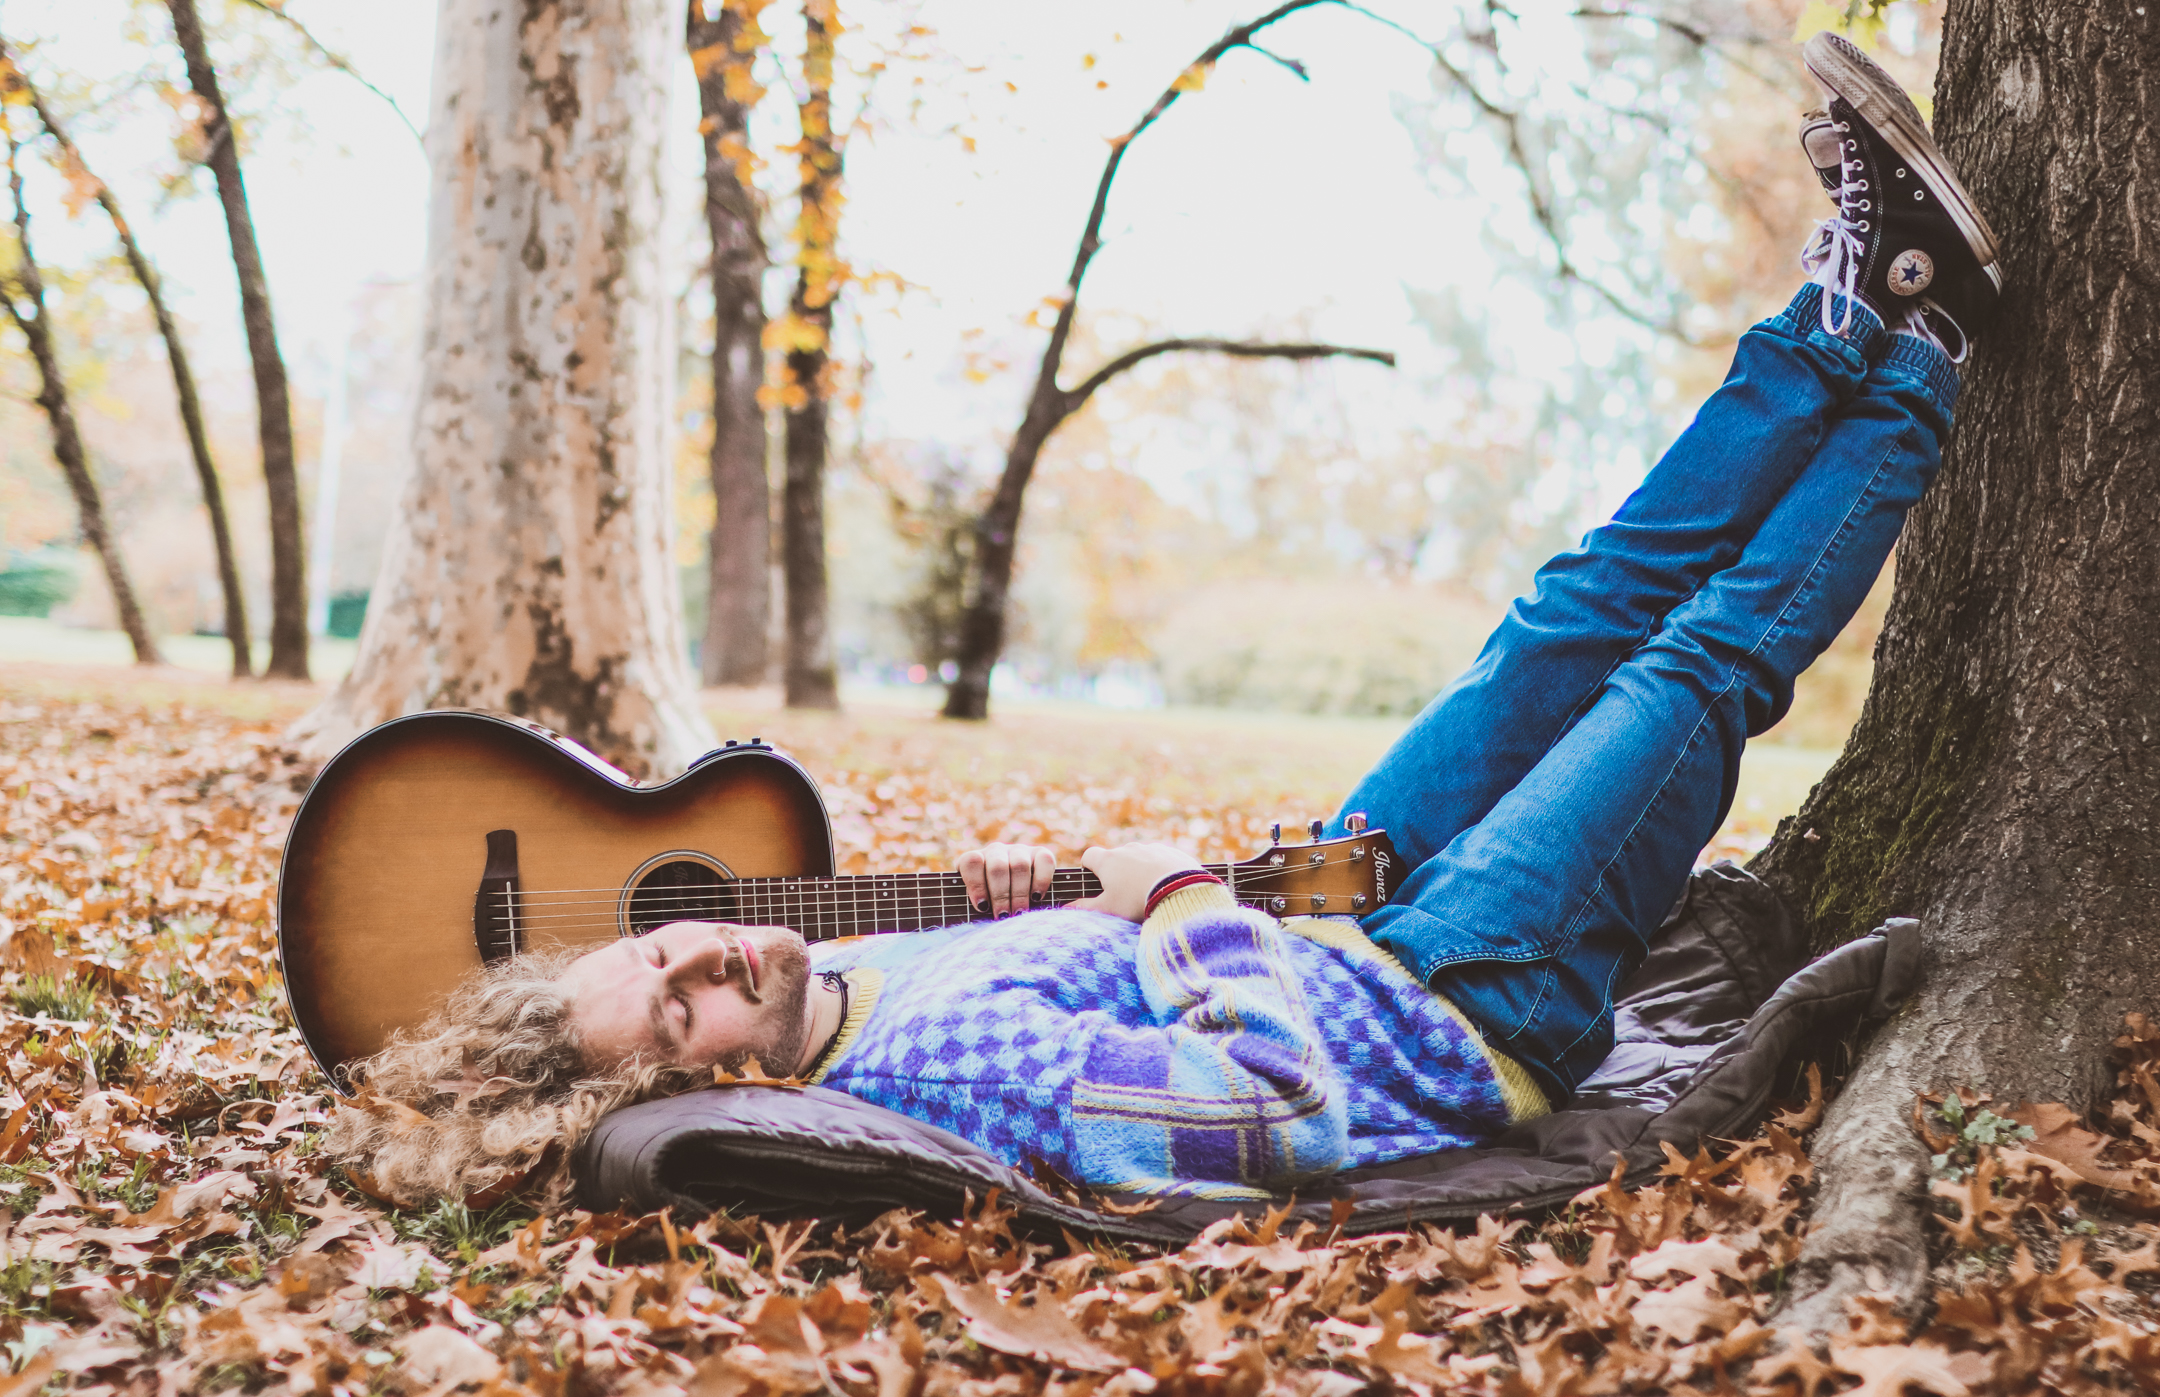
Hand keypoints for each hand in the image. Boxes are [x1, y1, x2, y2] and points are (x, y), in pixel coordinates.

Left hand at [957, 842, 1056, 916]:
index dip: (976, 884)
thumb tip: (979, 920)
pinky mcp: (1040, 854)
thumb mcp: (977, 905)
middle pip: (998, 867)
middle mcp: (996, 851)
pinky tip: (1037, 898)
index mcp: (975, 860)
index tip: (983, 907)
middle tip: (1003, 916)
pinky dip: (1041, 881)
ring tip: (1019, 913)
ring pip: (1020, 865)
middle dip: (1001, 895)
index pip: (972, 862)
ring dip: (1019, 893)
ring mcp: (1019, 850)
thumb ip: (975, 908)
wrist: (1012, 896)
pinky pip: (1044, 861)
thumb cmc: (990, 908)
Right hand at [1068, 842, 1204, 921]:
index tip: (1094, 880)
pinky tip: (1167, 887)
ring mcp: (1151, 848)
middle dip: (1118, 873)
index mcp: (1109, 860)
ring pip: (1140, 858)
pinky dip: (1161, 870)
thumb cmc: (1137, 901)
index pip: (1090, 855)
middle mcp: (1128, 849)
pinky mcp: (1172, 852)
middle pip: (1116, 857)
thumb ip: (1085, 908)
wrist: (1180, 892)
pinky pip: (1161, 859)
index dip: (1089, 867)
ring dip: (1140, 871)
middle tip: (1125, 895)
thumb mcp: (1108, 909)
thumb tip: (1066, 908)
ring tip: (1149, 893)